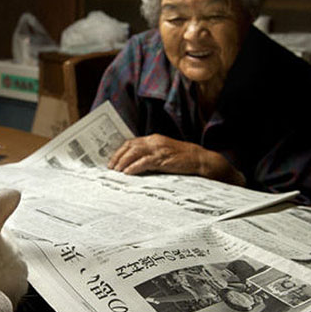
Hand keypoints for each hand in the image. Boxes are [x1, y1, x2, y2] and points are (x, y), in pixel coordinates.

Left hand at [108, 134, 245, 184]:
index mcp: (153, 139)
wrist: (199, 159)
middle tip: (111, 167)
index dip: (120, 151)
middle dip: (118, 157)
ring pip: (135, 152)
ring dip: (123, 162)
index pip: (131, 142)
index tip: (112, 161)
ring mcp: (159, 149)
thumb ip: (150, 156)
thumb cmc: (181, 159)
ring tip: (116, 171)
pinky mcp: (163, 158)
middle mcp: (154, 141)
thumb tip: (133, 165)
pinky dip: (134, 167)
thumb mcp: (163, 153)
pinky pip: (145, 162)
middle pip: (130, 146)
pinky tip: (128, 173)